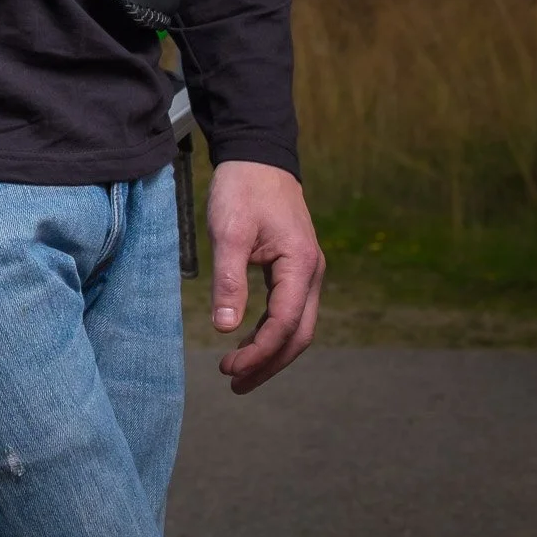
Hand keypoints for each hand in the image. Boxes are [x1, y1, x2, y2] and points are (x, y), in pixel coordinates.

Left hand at [207, 160, 323, 393]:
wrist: (256, 154)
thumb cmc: (242, 188)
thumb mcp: (228, 231)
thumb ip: (229, 280)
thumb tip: (225, 328)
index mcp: (300, 264)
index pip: (284, 323)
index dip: (259, 352)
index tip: (229, 368)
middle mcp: (311, 272)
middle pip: (298, 334)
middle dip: (268, 363)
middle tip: (234, 383)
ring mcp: (306, 270)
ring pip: (296, 325)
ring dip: (270, 351)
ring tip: (237, 372)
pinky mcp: (295, 267)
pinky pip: (288, 309)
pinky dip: (270, 331)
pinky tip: (248, 342)